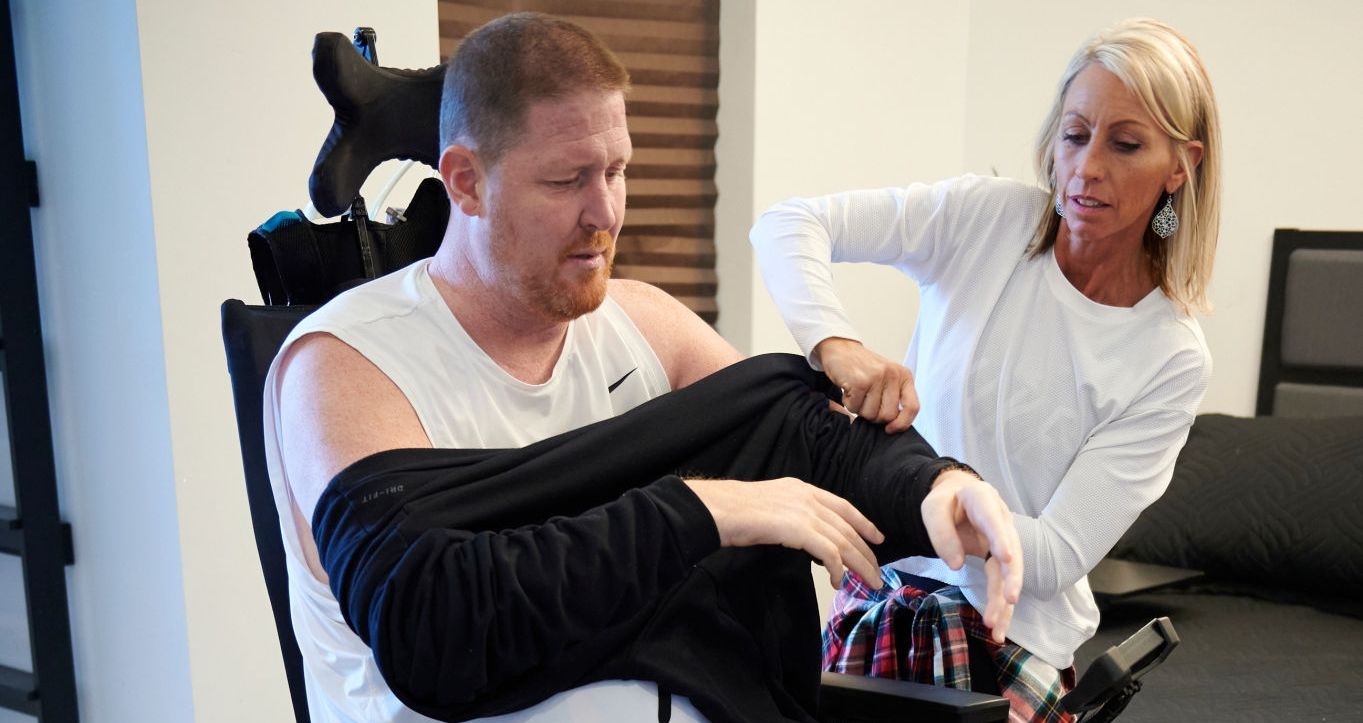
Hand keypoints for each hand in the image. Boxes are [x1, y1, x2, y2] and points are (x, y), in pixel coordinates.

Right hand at [684, 477, 884, 588]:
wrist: (717, 509)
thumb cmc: (733, 511)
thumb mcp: (770, 505)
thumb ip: (791, 515)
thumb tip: (803, 535)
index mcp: (802, 489)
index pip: (843, 506)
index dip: (864, 523)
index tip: (877, 538)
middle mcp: (808, 497)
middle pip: (848, 527)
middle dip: (866, 552)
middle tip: (877, 573)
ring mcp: (804, 512)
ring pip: (844, 541)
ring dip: (859, 565)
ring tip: (868, 582)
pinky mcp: (799, 529)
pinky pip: (829, 553)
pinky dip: (837, 569)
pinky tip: (837, 581)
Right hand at [814, 338, 919, 432]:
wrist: (840, 349)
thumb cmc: (863, 367)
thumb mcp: (887, 377)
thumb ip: (895, 396)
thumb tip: (894, 425)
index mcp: (904, 375)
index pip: (913, 407)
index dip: (902, 423)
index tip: (890, 429)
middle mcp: (893, 375)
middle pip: (888, 416)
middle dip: (873, 415)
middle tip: (865, 402)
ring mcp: (876, 377)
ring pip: (870, 414)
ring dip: (859, 409)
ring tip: (856, 393)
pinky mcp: (859, 381)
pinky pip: (855, 407)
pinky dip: (848, 403)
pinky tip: (848, 390)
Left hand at [921, 470, 1021, 642]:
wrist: (957, 499)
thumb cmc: (945, 503)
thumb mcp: (933, 510)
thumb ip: (941, 533)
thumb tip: (956, 565)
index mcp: (984, 500)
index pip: (993, 520)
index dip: (1001, 538)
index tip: (1006, 558)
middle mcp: (1001, 522)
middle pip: (1011, 552)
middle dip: (1011, 578)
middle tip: (1009, 600)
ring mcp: (1004, 542)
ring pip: (1008, 574)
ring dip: (1004, 602)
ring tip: (997, 628)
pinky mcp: (999, 560)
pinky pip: (1002, 583)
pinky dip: (1000, 605)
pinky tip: (998, 627)